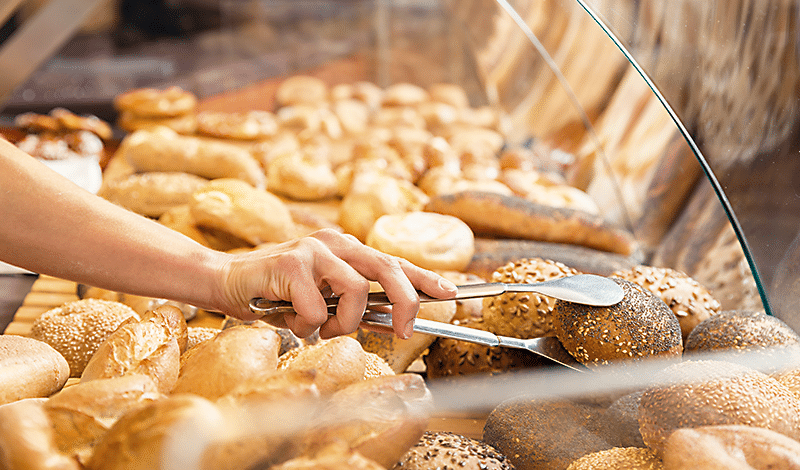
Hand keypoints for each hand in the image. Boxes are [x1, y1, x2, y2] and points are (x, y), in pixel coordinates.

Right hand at [215, 229, 457, 338]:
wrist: (225, 282)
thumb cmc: (277, 295)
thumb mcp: (322, 299)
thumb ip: (352, 303)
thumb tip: (392, 320)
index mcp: (346, 249)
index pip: (394, 261)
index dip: (424, 278)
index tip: (451, 294)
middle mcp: (335, 243)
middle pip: (387, 268)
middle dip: (406, 302)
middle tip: (405, 330)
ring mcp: (313, 249)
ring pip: (355, 290)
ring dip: (342, 322)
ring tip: (319, 327)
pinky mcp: (290, 262)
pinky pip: (316, 308)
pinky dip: (307, 324)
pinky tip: (289, 318)